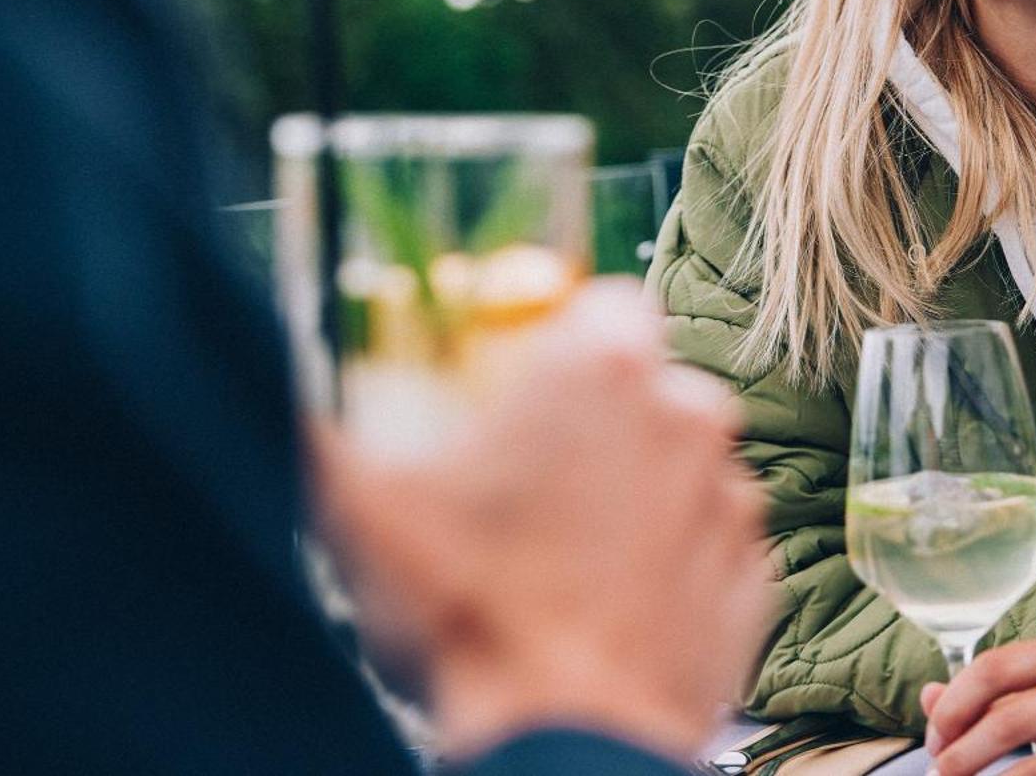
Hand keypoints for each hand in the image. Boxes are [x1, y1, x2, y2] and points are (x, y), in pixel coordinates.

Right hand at [313, 278, 774, 761]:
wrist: (564, 743)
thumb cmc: (471, 616)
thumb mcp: (360, 509)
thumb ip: (316, 429)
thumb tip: (281, 394)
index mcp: (603, 367)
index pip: (606, 304)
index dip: (564, 341)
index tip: (525, 389)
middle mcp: (687, 414)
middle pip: (646, 385)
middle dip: (598, 421)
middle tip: (530, 485)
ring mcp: (729, 497)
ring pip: (680, 464)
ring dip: (636, 492)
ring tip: (565, 557)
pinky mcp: (754, 575)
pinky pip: (708, 544)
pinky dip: (671, 562)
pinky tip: (610, 601)